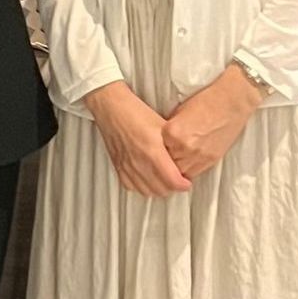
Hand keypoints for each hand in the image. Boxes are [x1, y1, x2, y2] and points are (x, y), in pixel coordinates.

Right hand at [84, 81, 190, 196]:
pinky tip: (147, 180)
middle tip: (179, 180)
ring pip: (147, 191)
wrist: (111, 107)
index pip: (172, 181)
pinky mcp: (118, 166)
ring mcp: (126, 166)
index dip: (183, 185)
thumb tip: (186, 159)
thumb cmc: (135, 112)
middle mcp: (138, 162)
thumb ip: (175, 145)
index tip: (187, 181)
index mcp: (152, 151)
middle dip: (173, 188)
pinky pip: (131, 187)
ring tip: (164, 181)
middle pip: (161, 189)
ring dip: (158, 189)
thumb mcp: (163, 125)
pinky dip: (142, 187)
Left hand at [162, 66, 263, 178]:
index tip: (154, 151)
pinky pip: (194, 173)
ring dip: (176, 168)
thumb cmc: (205, 102)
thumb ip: (168, 130)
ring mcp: (199, 155)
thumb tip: (160, 142)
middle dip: (164, 162)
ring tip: (175, 162)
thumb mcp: (178, 113)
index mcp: (171, 132)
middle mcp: (184, 146)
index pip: (156, 150)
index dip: (155, 151)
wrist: (232, 102)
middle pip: (166, 164)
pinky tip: (187, 162)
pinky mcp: (211, 159)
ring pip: (180, 172)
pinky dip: (189, 170)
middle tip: (163, 159)